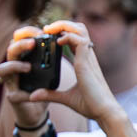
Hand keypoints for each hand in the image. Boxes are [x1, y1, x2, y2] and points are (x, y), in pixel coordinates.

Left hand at [0, 21, 118, 125]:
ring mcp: (88, 57)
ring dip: (64, 25)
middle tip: (47, 29)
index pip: (76, 37)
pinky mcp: (86, 62)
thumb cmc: (90, 104)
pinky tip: (57, 42)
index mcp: (84, 61)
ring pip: (80, 29)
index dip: (63, 32)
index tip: (49, 35)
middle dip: (62, 24)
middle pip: (79, 28)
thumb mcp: (65, 98)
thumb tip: (33, 96)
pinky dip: (67, 36)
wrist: (103, 112)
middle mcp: (87, 56)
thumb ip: (50, 94)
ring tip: (49, 30)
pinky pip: (79, 40)